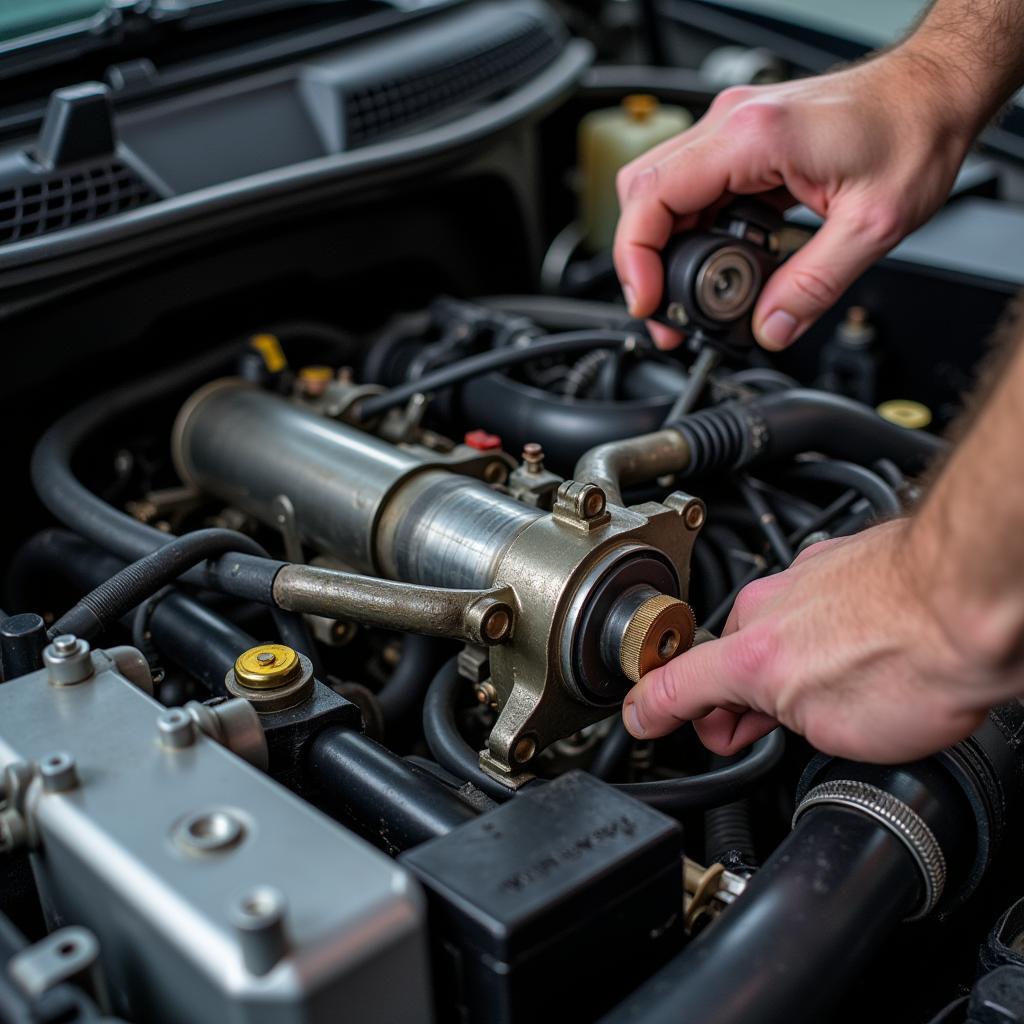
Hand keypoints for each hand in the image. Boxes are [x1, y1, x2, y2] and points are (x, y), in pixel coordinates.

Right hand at [613, 48, 974, 350]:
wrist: (935, 92)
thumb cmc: (914, 131)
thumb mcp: (872, 226)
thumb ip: (814, 286)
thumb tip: (770, 329)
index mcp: (753, 137)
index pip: (653, 196)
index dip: (636, 258)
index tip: (650, 301)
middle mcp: (732, 124)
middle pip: (643, 193)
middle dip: (642, 260)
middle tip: (666, 311)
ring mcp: (733, 129)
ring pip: (662, 192)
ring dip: (664, 248)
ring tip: (690, 296)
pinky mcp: (743, 143)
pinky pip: (693, 189)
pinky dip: (691, 231)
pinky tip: (715, 262)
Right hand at [621, 519, 998, 762]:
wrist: (978, 597)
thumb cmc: (919, 661)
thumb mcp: (829, 730)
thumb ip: (775, 722)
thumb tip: (757, 718)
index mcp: (750, 652)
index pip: (674, 685)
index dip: (651, 711)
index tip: (643, 720)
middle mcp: (768, 603)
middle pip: (726, 657)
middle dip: (733, 699)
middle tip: (748, 732)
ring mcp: (807, 575)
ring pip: (770, 627)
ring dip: (778, 665)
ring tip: (818, 698)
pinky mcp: (845, 560)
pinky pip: (809, 602)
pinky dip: (814, 632)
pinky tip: (852, 653)